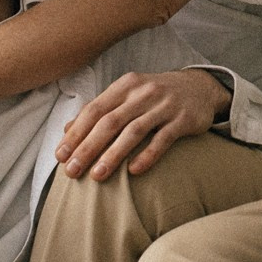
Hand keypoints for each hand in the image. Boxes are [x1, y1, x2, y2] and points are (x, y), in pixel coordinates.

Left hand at [56, 69, 229, 180]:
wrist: (200, 87)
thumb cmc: (155, 96)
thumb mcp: (127, 95)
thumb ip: (99, 110)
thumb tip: (66, 129)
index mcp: (125, 86)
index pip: (94, 110)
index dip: (76, 133)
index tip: (60, 156)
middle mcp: (143, 92)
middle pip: (110, 122)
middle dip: (88, 148)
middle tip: (72, 171)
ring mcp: (165, 105)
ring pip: (133, 131)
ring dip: (113, 155)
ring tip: (97, 176)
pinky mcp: (183, 119)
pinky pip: (163, 139)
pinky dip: (147, 155)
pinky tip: (133, 172)